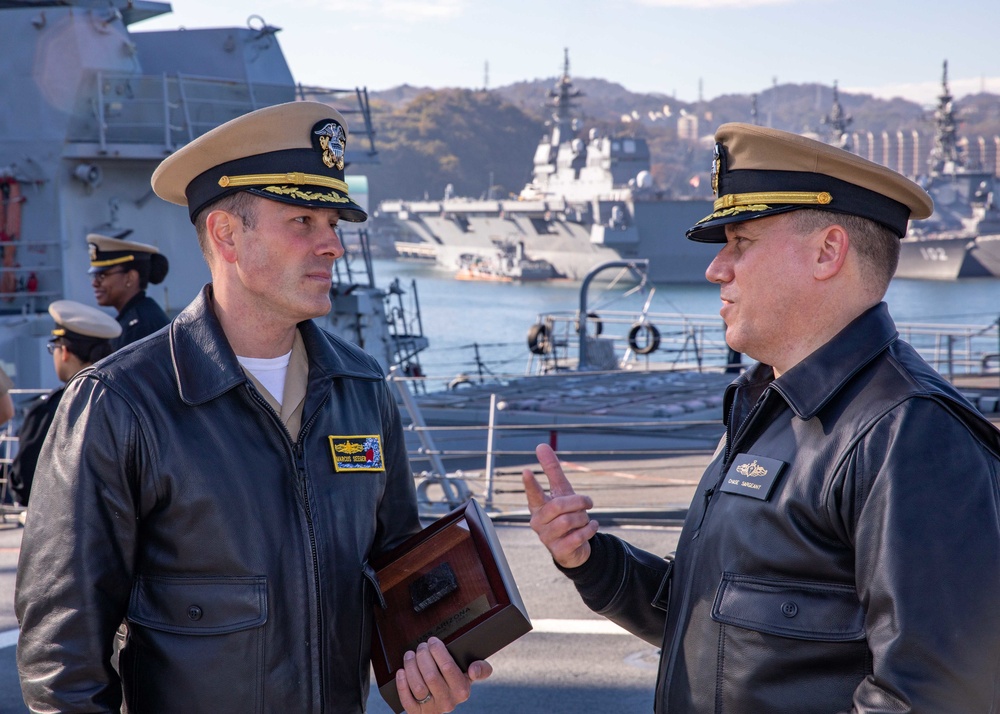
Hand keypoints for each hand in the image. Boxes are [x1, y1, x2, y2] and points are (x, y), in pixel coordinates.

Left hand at [395, 637, 491, 712]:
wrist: (442, 704)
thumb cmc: (455, 683)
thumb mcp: (470, 675)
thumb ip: (481, 668)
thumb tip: (473, 669)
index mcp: (462, 690)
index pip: (448, 667)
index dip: (438, 651)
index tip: (433, 641)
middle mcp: (448, 701)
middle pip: (431, 675)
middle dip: (423, 656)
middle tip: (421, 646)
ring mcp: (432, 708)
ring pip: (418, 687)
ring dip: (411, 667)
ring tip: (410, 655)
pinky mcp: (417, 713)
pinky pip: (407, 700)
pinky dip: (402, 684)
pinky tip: (402, 671)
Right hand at [522, 443, 598, 568]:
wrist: (575, 546)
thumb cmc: (565, 513)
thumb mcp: (561, 491)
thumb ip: (551, 469)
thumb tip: (540, 445)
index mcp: (537, 506)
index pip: (533, 493)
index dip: (530, 483)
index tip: (526, 470)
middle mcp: (538, 522)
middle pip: (558, 506)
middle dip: (578, 502)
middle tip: (588, 502)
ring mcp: (546, 538)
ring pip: (568, 521)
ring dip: (583, 517)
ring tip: (585, 519)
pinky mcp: (559, 551)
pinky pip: (577, 536)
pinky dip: (589, 529)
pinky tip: (591, 526)